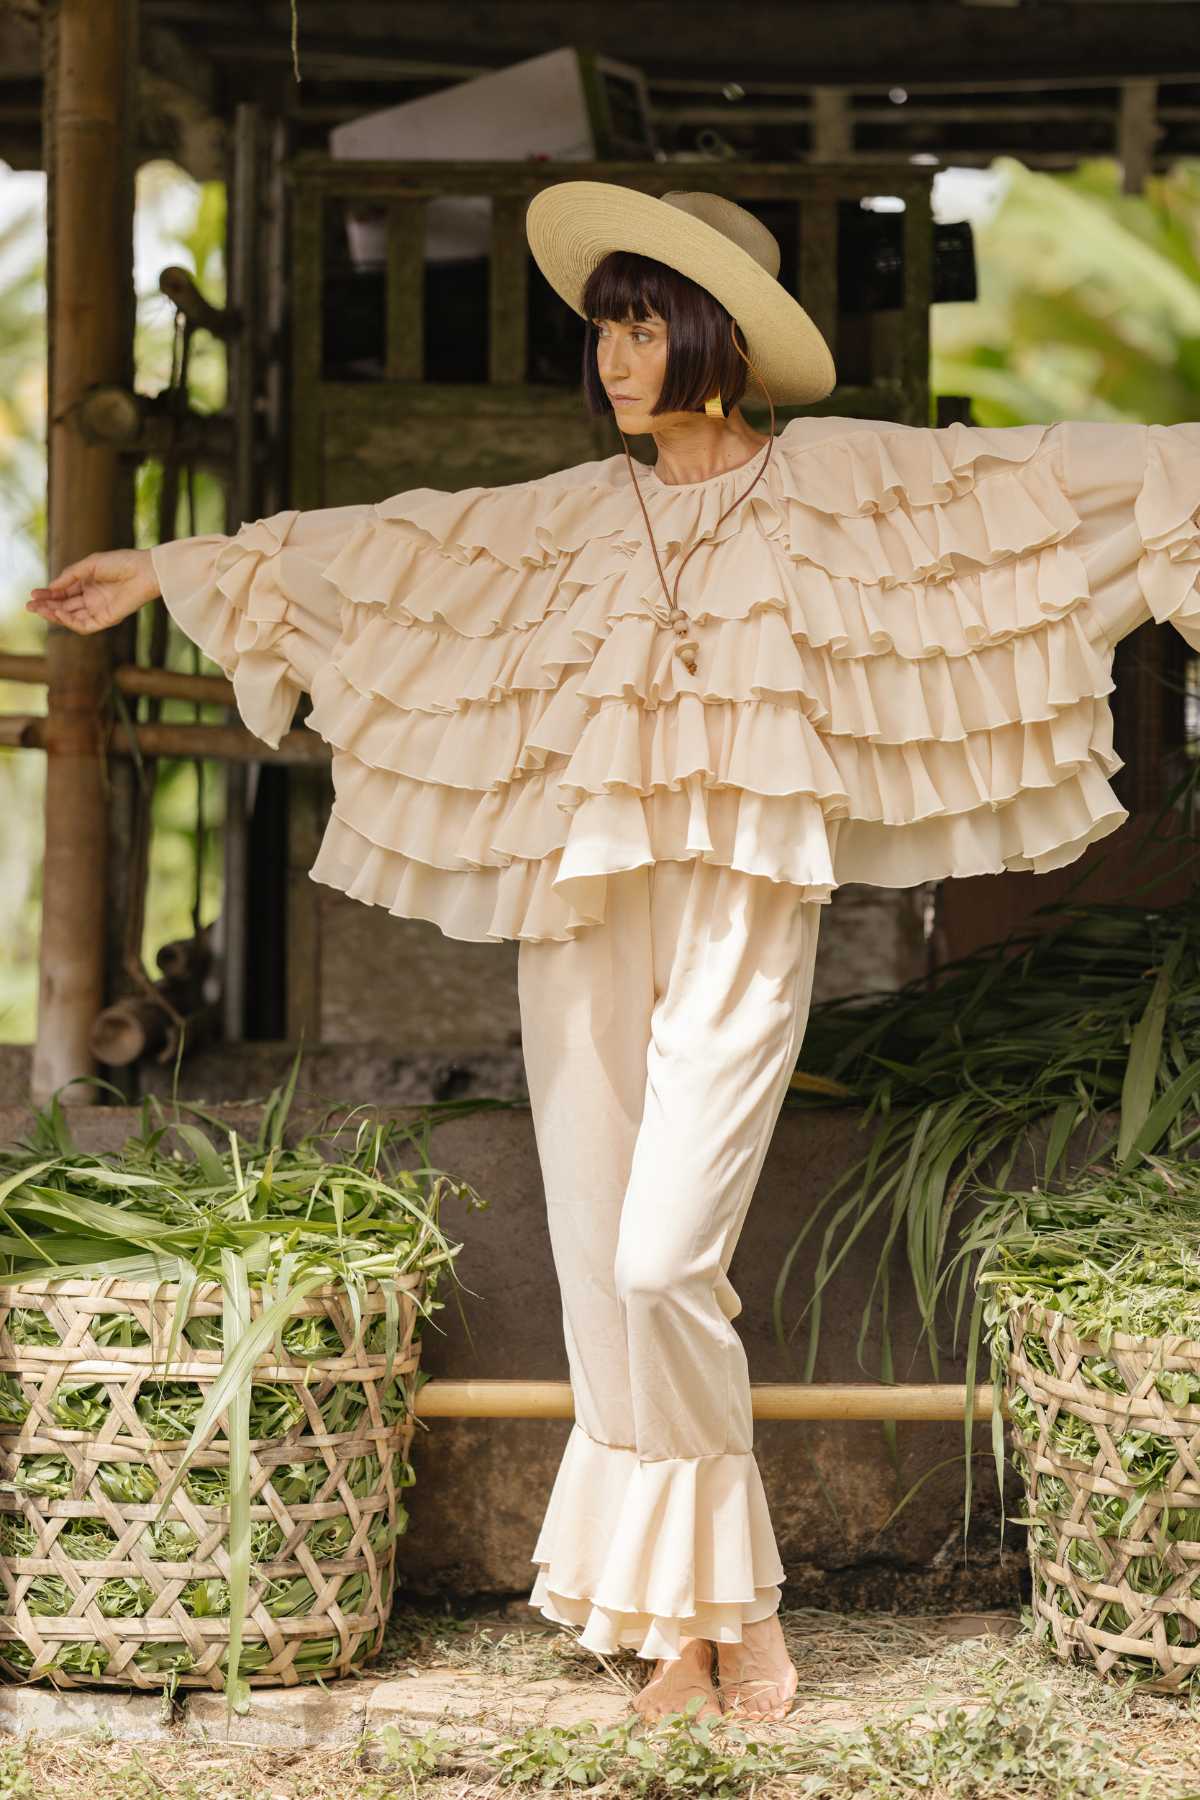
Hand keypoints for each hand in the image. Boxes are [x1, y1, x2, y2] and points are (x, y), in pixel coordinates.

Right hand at [26, 547, 158, 633]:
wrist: (145, 570)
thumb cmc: (121, 563)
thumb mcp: (89, 565)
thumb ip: (69, 576)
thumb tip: (51, 588)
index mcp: (88, 584)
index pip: (64, 593)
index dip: (48, 595)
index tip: (33, 594)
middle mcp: (93, 598)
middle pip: (65, 607)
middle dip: (47, 606)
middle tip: (30, 606)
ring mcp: (99, 610)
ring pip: (72, 618)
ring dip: (55, 614)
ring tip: (41, 609)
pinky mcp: (107, 620)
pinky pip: (84, 625)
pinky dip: (70, 621)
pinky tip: (59, 613)